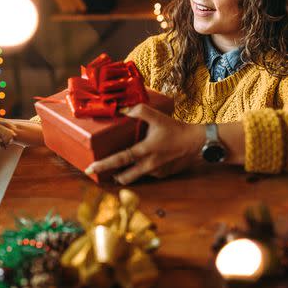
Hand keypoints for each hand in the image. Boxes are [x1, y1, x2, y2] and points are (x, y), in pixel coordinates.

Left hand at [85, 104, 205, 184]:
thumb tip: (123, 109)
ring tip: (123, 165)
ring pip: (136, 177)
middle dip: (113, 176)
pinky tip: (146, 161)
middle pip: (124, 177)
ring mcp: (156, 172)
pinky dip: (143, 169)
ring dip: (128, 173)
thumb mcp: (158, 117)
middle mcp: (148, 165)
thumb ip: (140, 111)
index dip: (103, 165)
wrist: (197, 142)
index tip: (90, 169)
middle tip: (106, 171)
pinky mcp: (163, 175)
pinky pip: (149, 175)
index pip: (119, 160)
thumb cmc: (176, 129)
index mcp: (144, 151)